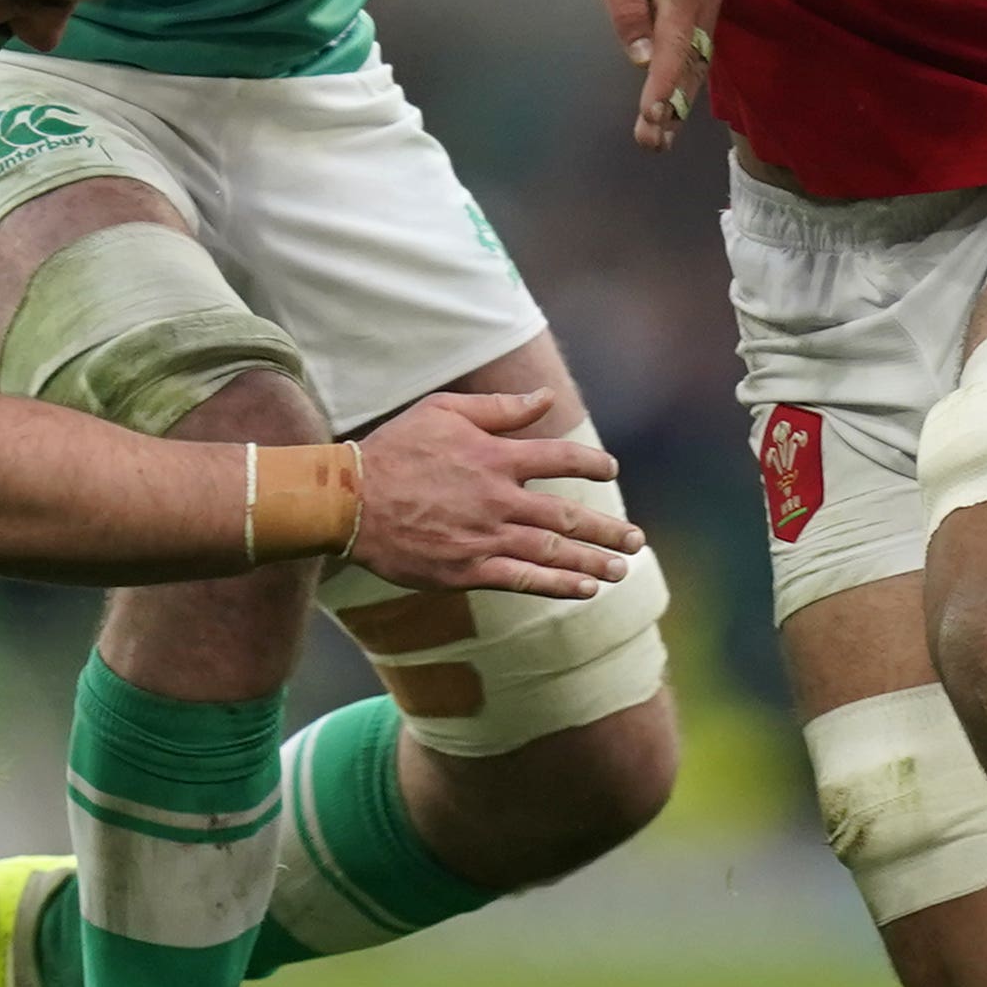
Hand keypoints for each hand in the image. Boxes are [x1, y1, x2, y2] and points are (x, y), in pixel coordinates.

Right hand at [349, 388, 637, 596]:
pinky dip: (558, 584)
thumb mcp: (444, 411)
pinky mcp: (468, 569)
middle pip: (568, 514)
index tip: (611, 469)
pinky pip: (524, 579)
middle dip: (607, 528)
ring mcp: (485, 536)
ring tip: (622, 569)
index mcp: (495, 456)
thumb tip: (546, 398)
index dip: (591, 463)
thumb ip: (499, 409)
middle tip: (637, 539)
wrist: (350, 500)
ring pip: (552, 550)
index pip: (560, 457)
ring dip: (592, 560)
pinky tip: (584, 588)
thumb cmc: (394, 450)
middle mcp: (498, 498)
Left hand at [573, 0, 718, 149]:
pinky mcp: (695, 11)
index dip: (666, 84)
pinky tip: (665, 111)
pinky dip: (679, 83)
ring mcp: (704, 5)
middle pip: (691, 61)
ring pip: (694, 62)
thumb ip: (624, 5)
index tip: (654, 116)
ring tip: (655, 140)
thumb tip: (642, 56)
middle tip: (650, 142)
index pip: (677, 44)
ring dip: (677, 101)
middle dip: (672, 105)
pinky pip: (691, 52)